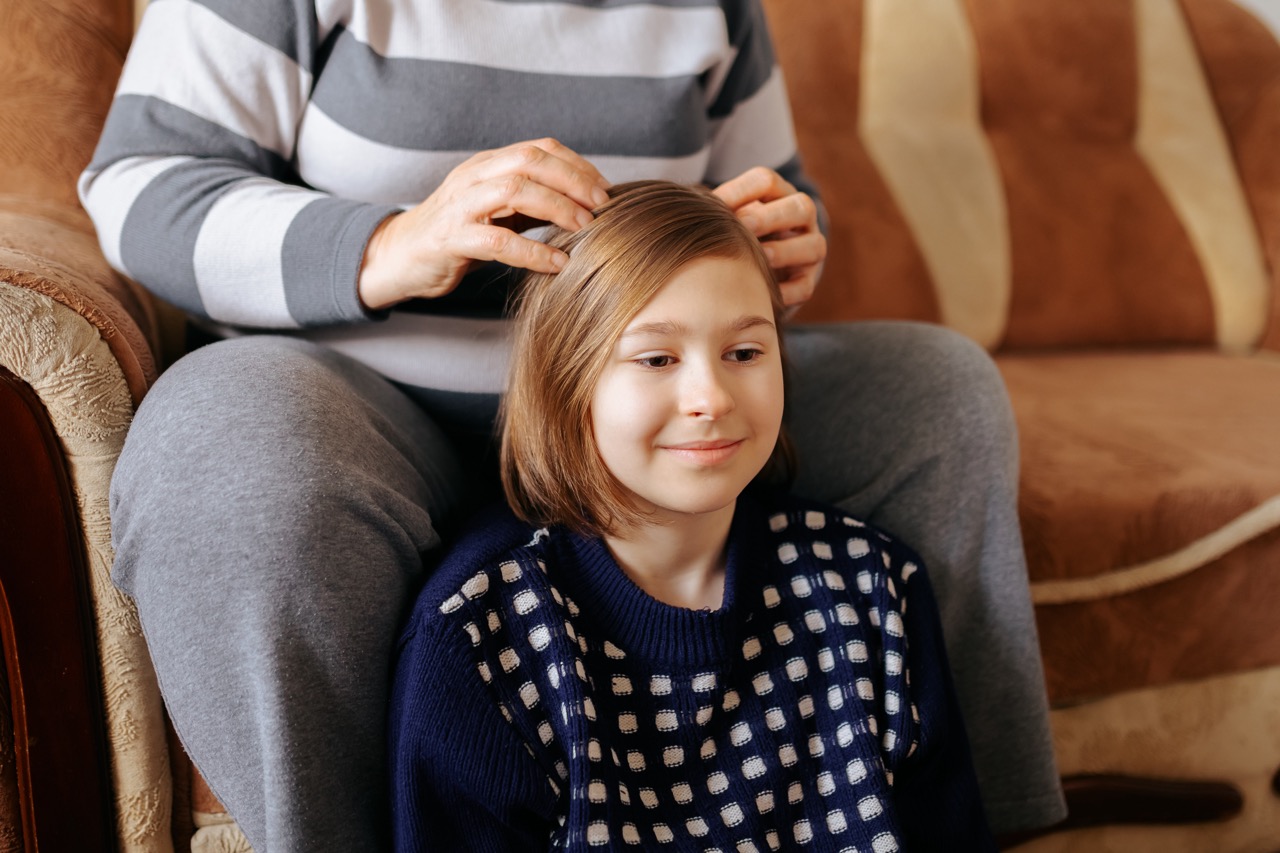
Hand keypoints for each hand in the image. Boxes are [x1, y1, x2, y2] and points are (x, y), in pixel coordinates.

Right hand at [358, 138, 610, 309]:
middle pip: (530, 161)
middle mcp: (473, 177)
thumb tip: (583, 206)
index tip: (604, 189)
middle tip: (602, 206)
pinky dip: (532, 252)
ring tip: (584, 229)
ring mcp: (459, 206)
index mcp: (486, 165)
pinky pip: (497, 240)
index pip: (539, 148)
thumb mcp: (497, 213)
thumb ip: (533, 205)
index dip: (576, 165)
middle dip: (573, 180)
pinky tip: (557, 264)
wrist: (397, 257)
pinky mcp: (450, 239)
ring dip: (557, 207)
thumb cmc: (455, 236)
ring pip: (514, 190)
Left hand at [713, 167, 825, 309]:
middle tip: (744, 226)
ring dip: (785, 251)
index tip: (715, 206)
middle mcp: (801, 219)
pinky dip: (785, 291)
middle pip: (800, 208)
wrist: (757, 266)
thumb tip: (692, 210)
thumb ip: (716, 212)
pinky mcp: (807, 282)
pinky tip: (762, 293)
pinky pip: (804, 286)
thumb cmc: (734, 234)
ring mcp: (809, 250)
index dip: (740, 191)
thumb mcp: (727, 216)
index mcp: (778, 194)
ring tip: (761, 257)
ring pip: (814, 246)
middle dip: (771, 217)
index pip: (766, 181)